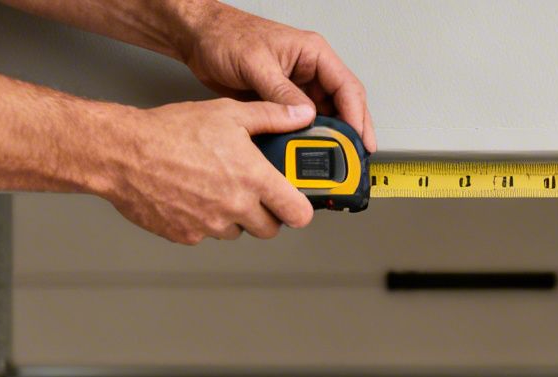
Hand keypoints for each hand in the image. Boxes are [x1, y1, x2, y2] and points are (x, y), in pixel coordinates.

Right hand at [97, 99, 316, 243]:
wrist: (121, 152)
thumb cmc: (169, 132)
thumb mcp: (227, 113)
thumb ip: (270, 116)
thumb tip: (300, 115)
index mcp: (253, 179)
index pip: (298, 214)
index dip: (298, 209)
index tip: (294, 203)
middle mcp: (235, 206)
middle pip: (269, 229)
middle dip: (265, 214)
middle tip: (251, 192)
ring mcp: (210, 225)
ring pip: (237, 232)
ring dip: (233, 218)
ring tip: (215, 188)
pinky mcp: (187, 235)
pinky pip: (206, 235)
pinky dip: (203, 221)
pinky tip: (191, 196)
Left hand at [171, 3, 374, 150]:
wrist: (197, 38)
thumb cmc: (225, 35)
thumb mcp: (256, 64)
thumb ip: (282, 93)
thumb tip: (305, 117)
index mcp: (313, 54)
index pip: (347, 88)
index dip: (358, 117)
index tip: (360, 142)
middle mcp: (310, 71)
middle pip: (343, 106)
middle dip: (350, 133)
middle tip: (353, 160)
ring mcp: (297, 88)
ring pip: (324, 118)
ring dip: (328, 139)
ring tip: (332, 161)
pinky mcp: (282, 102)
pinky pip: (301, 124)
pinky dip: (305, 139)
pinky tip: (305, 153)